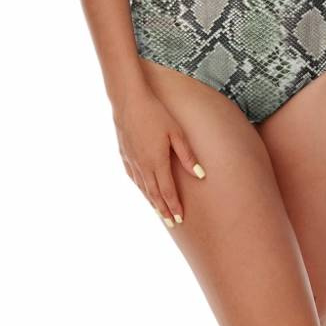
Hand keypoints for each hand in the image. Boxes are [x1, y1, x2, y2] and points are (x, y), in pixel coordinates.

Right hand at [112, 82, 205, 226]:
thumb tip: (200, 174)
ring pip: (143, 188)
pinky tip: (144, 190)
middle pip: (155, 194)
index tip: (180, 219)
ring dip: (152, 202)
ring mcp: (132, 161)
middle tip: (172, 224)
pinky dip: (141, 188)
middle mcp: (143, 166)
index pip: (168, 191)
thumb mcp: (176, 132)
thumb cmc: (156, 113)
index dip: (174, 206)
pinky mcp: (124, 155)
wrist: (128, 101)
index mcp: (157, 162)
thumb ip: (187, 155)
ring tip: (160, 212)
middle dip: (164, 210)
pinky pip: (133, 177)